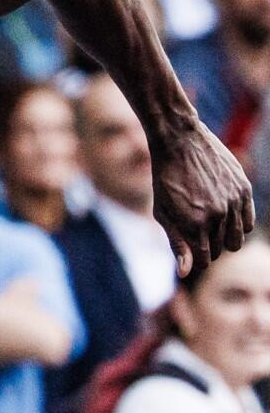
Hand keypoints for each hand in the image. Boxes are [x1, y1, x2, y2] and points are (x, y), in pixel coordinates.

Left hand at [152, 123, 254, 276]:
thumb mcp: (163, 211)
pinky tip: (224, 216)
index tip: (190, 253)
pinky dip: (238, 224)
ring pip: (237, 240)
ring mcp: (234, 202)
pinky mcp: (244, 190)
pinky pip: (249, 222)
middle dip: (207, 248)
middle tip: (194, 233)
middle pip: (219, 250)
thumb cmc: (164, 177)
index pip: (203, 259)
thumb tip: (186, 272)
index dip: (196, 261)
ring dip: (223, 238)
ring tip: (208, 225)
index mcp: (195, 223)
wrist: (179, 140)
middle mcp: (218, 215)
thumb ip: (176, 242)